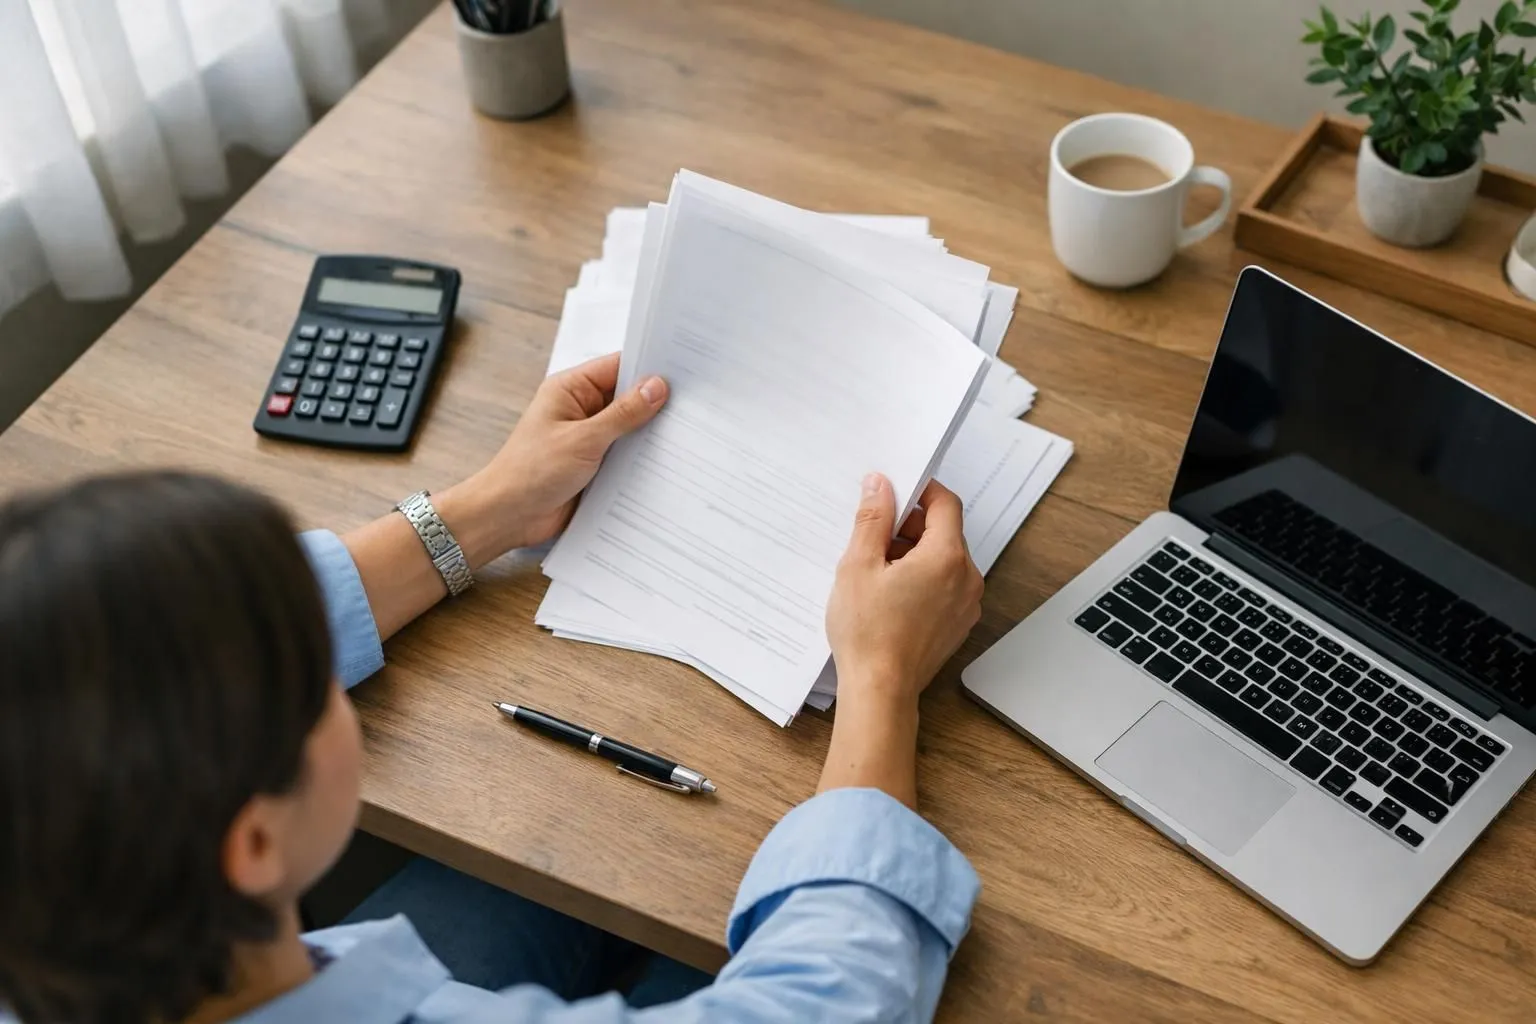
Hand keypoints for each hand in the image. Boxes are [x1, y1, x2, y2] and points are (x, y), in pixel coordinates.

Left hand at [455, 353, 668, 556]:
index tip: (683, 371)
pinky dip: (642, 458)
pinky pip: (625, 454)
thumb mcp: (583, 439)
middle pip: (627, 397)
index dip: (649, 366)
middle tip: (693, 405)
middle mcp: (581, 409)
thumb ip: (623, 414)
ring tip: (687, 434)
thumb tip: (656, 387)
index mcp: (570, 389)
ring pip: (630, 428)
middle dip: (655, 403)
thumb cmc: (530, 472)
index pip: (618, 366)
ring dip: (650, 434)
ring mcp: (589, 437)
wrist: (509, 516)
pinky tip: (667, 462)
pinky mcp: (595, 464)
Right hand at [825, 474, 982, 709]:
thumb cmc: (868, 632)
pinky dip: (922, 580)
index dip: (920, 491)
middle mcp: (966, 578)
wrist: (880, 690)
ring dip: (914, 554)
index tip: (895, 492)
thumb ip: (873, 518)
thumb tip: (880, 484)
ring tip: (877, 571)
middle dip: (910, 527)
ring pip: (944, 560)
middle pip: (945, 532)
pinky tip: (890, 595)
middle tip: (873, 537)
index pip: (945, 504)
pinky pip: (945, 587)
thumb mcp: (859, 564)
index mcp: (946, 557)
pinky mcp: (958, 624)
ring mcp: (966, 604)